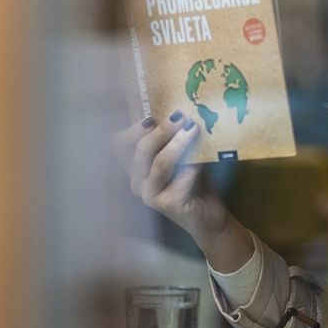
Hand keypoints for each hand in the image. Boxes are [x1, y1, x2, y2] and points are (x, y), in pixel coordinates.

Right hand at [112, 113, 229, 250]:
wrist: (208, 216)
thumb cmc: (193, 183)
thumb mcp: (182, 156)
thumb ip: (173, 138)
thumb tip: (178, 111)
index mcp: (136, 168)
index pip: (119, 145)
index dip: (132, 129)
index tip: (152, 117)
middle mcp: (137, 182)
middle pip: (141, 149)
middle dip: (161, 130)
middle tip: (180, 116)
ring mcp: (150, 195)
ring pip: (160, 163)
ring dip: (178, 143)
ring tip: (193, 128)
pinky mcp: (168, 204)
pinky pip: (181, 176)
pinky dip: (193, 162)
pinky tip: (203, 154)